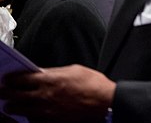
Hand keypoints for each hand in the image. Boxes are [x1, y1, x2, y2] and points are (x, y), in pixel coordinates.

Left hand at [0, 65, 114, 122]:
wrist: (104, 102)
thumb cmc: (93, 84)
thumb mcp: (73, 70)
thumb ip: (54, 72)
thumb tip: (41, 72)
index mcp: (49, 80)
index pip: (20, 78)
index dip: (11, 78)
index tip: (7, 78)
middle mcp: (43, 96)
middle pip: (14, 95)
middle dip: (5, 92)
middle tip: (2, 91)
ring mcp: (45, 111)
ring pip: (18, 110)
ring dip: (12, 106)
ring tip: (10, 104)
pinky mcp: (50, 121)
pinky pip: (31, 120)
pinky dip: (26, 116)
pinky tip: (27, 114)